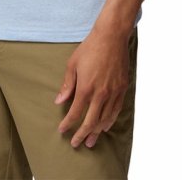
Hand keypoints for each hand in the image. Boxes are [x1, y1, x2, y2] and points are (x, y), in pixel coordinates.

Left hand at [54, 26, 130, 148]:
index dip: (68, 124)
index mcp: (86, 88)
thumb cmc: (90, 48)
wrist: (111, 36)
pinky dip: (110, 120)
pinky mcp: (122, 88)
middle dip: (82, 135)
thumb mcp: (72, 64)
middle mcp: (101, 93)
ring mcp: (113, 92)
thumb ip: (67, 85)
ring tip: (91, 141)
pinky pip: (116, 110)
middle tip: (76, 144)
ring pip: (105, 119)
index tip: (62, 130)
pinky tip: (105, 126)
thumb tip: (59, 101)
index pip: (75, 113)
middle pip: (90, 122)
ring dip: (97, 132)